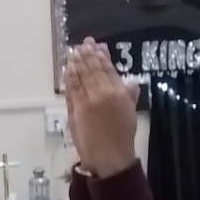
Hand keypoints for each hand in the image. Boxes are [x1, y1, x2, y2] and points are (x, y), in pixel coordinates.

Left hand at [64, 39, 137, 180]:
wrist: (109, 156)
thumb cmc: (122, 137)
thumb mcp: (131, 113)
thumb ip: (129, 95)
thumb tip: (131, 83)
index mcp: (118, 92)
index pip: (108, 68)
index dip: (101, 55)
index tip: (96, 45)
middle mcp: (102, 93)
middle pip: (92, 69)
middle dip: (87, 54)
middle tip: (83, 43)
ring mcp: (87, 100)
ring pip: (80, 76)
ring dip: (76, 62)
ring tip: (74, 52)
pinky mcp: (75, 109)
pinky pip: (71, 88)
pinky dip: (69, 77)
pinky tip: (68, 69)